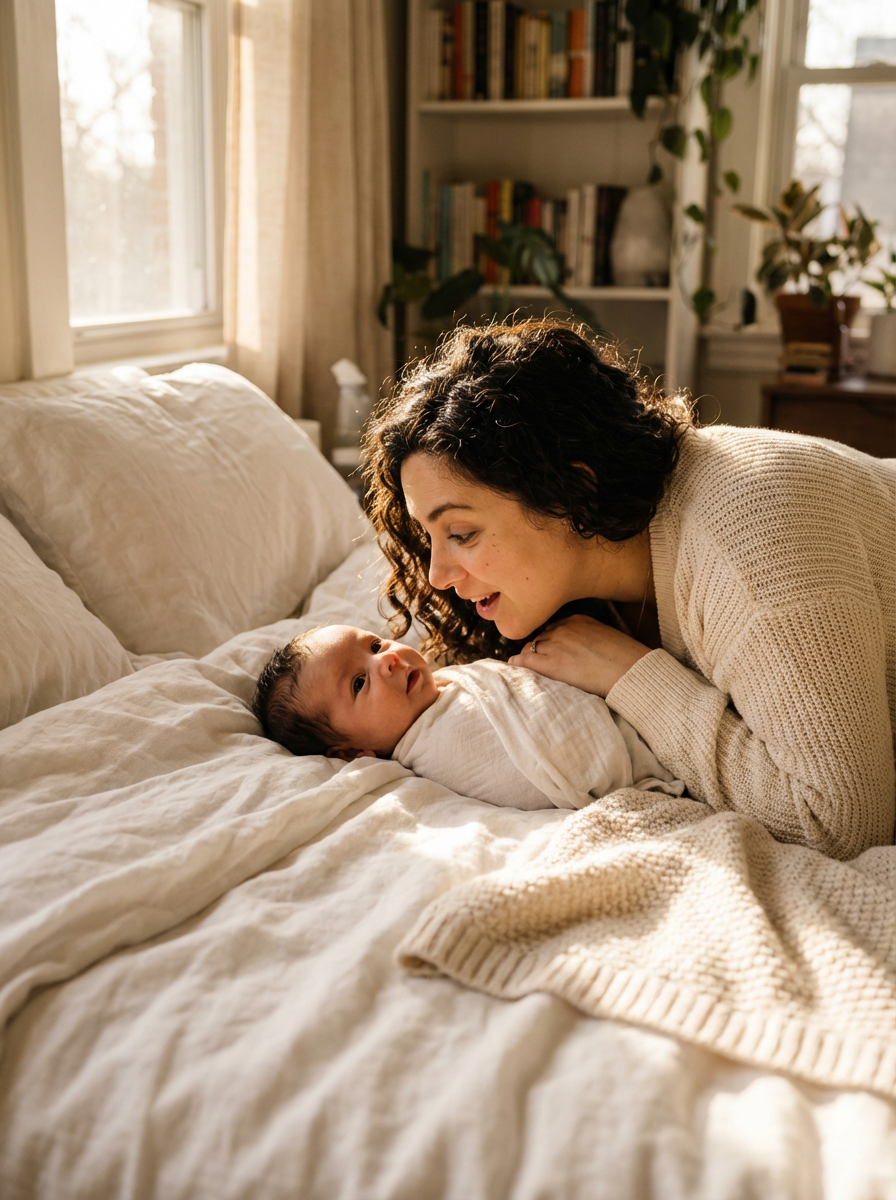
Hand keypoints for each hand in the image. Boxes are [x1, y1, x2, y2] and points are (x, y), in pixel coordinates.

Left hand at [507, 613, 651, 697]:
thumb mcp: (606, 636)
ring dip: (528, 656)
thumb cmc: (626, 658)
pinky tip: (513, 666)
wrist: (631, 670)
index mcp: (578, 619)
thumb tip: (583, 649)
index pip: (553, 627)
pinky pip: (527, 661)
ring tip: (524, 665)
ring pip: (531, 648)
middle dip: (537, 647)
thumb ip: (589, 637)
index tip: (547, 647)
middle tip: (533, 658)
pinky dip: (518, 663)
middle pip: (540, 637)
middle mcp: (564, 629)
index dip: (548, 639)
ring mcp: (556, 645)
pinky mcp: (552, 664)